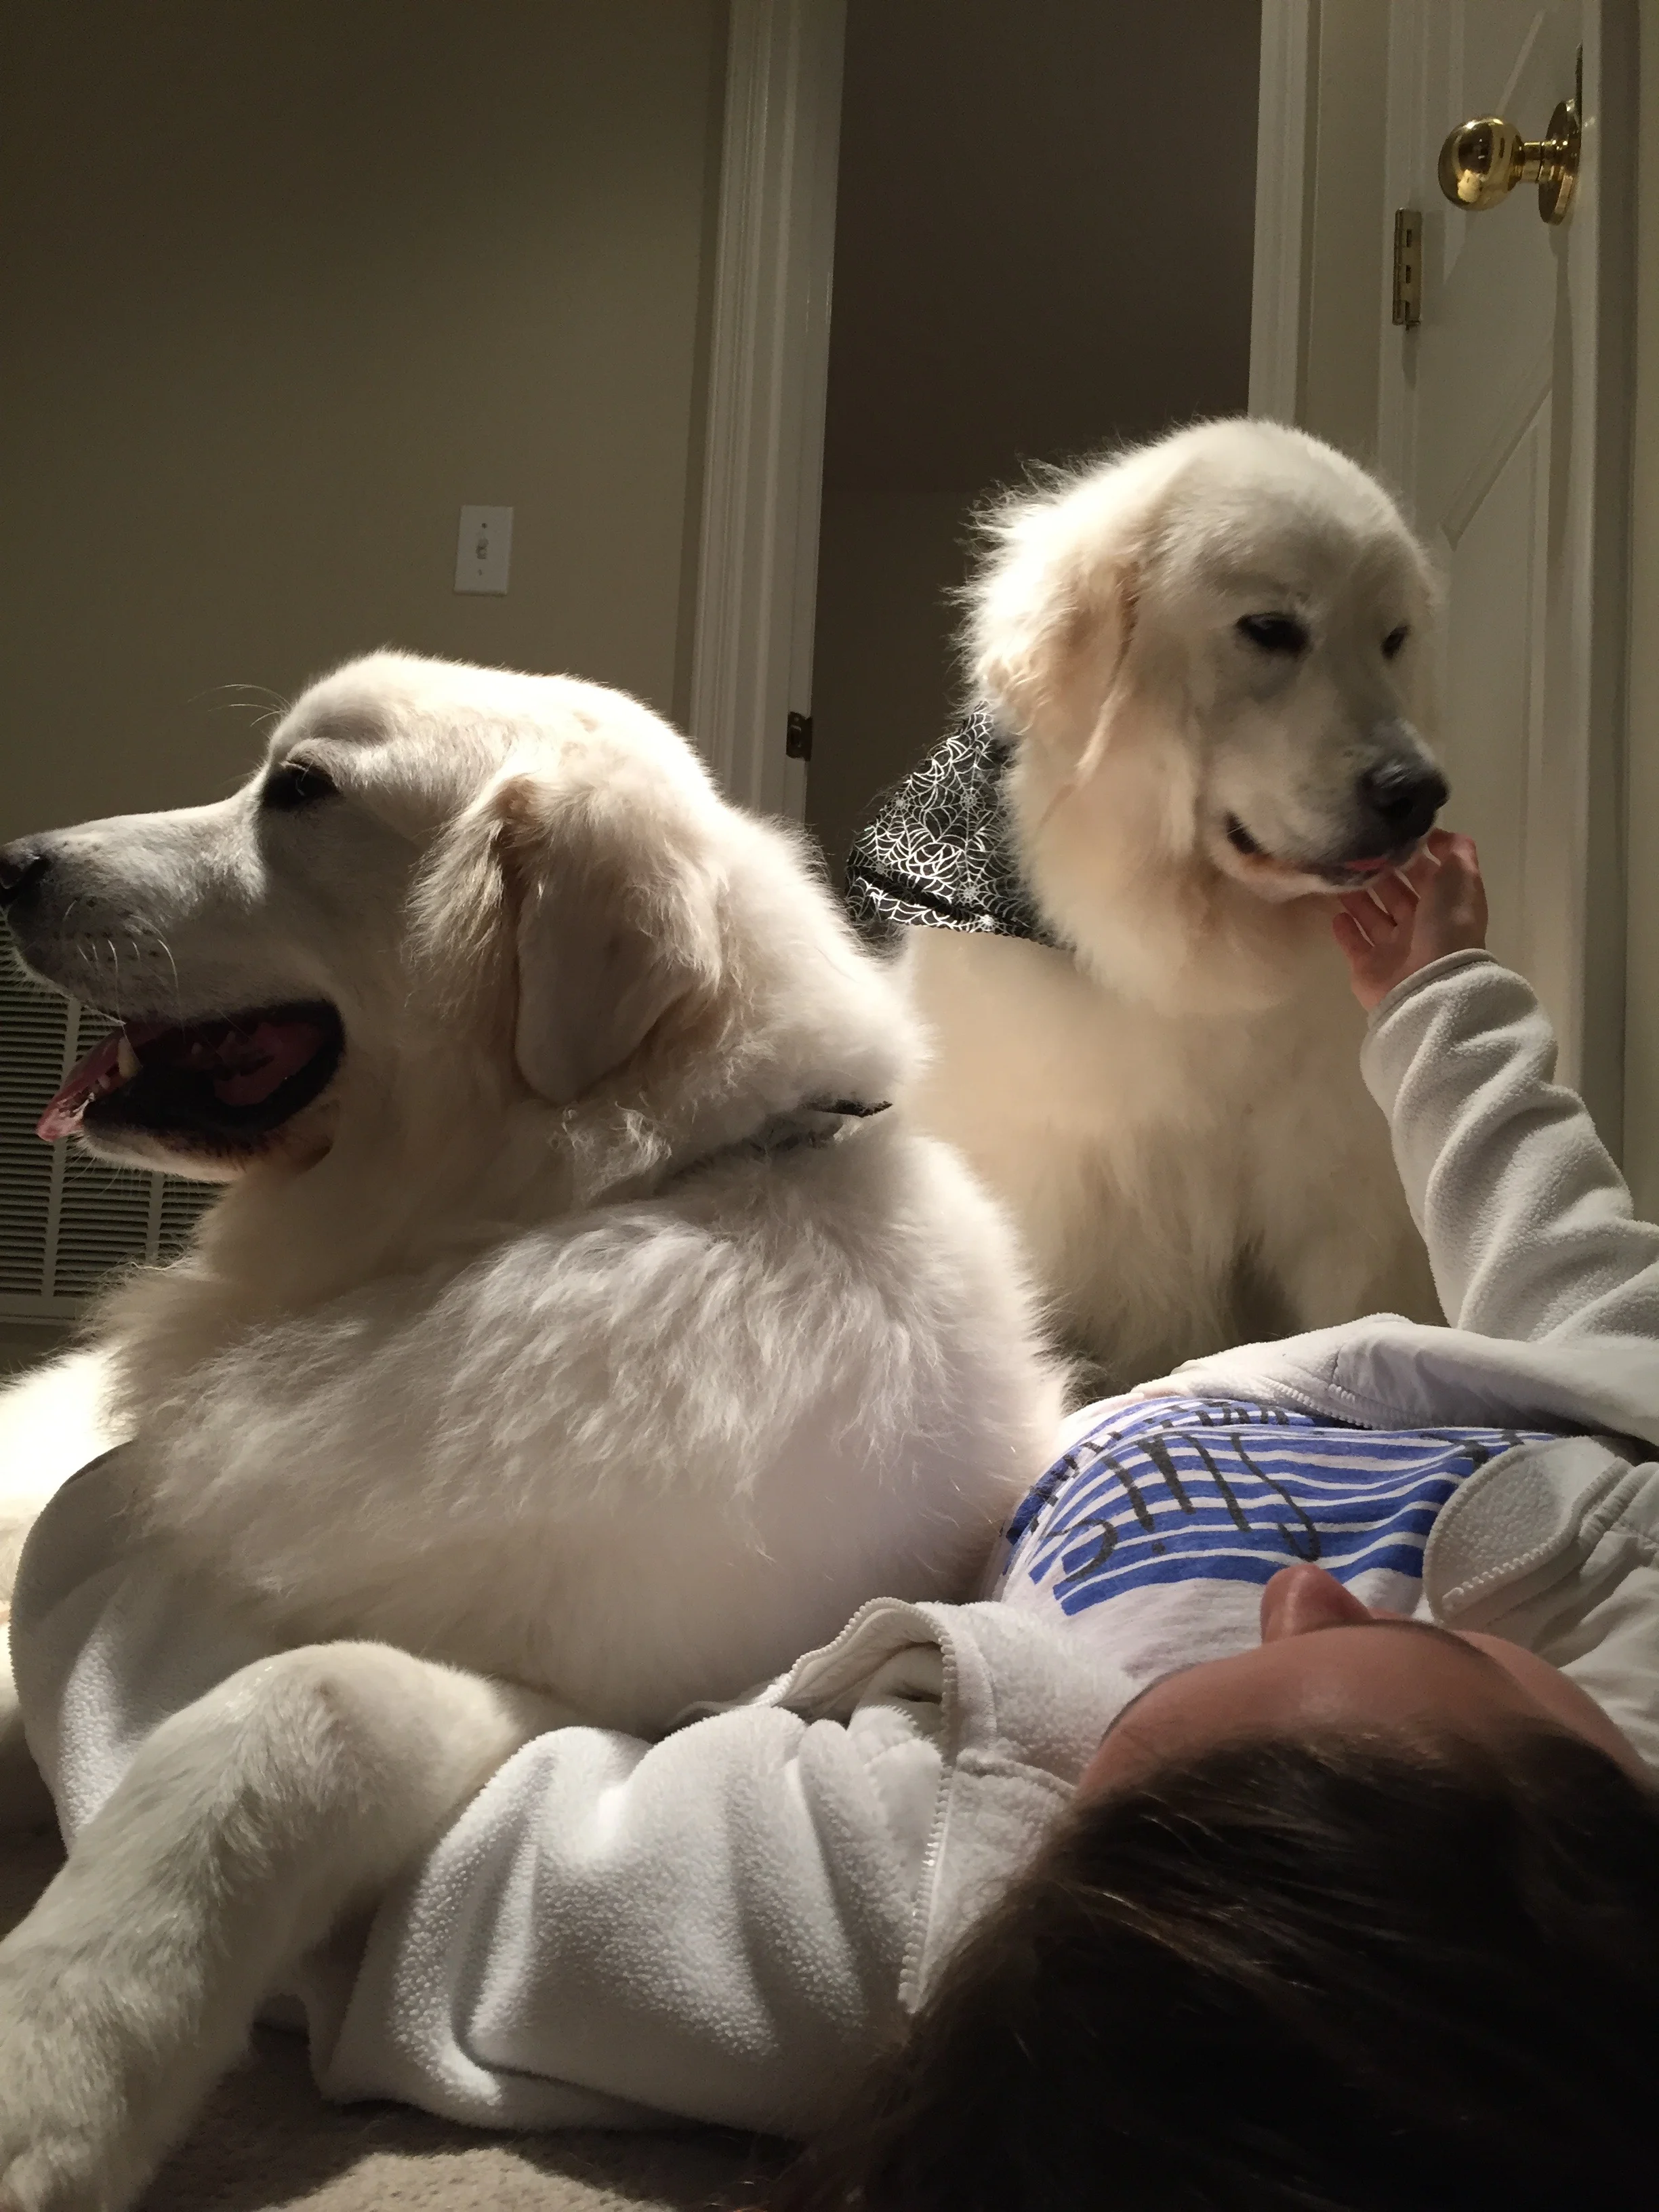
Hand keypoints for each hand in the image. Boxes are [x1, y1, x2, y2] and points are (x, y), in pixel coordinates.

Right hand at [1332, 830, 1487, 1011]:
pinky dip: (1346, 930)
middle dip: (1382, 875)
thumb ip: (1455, 851)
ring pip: (1373, 916)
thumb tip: (1436, 835)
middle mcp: (1420, 927)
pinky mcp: (1369, 967)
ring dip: (1358, 897)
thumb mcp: (1461, 877)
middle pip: (1397, 895)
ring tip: (1340, 876)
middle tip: (1358, 853)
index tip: (1389, 837)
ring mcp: (1393, 949)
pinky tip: (1335, 913)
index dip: (1412, 857)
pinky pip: (1355, 945)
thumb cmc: (1447, 926)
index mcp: (1444, 906)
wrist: (1428, 983)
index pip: (1427, 876)